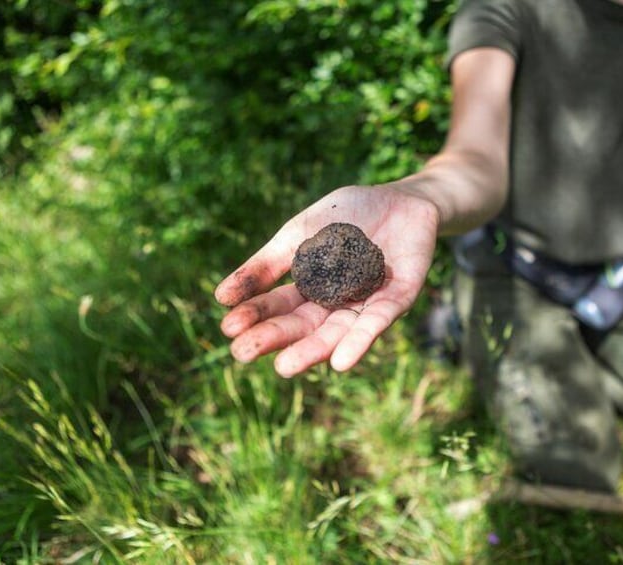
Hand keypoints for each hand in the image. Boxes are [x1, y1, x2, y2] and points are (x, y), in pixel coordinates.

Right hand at [214, 184, 439, 376]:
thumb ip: (267, 264)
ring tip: (284, 367)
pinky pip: (378, 322)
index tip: (228, 327)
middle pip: (302, 326)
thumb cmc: (348, 215)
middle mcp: (336, 304)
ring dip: (312, 351)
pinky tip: (341, 361)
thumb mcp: (299, 233)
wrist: (401, 196)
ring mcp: (366, 304)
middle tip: (242, 354)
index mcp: (309, 288)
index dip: (254, 316)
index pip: (277, 307)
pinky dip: (360, 341)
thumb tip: (220, 296)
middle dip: (274, 340)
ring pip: (337, 333)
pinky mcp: (398, 299)